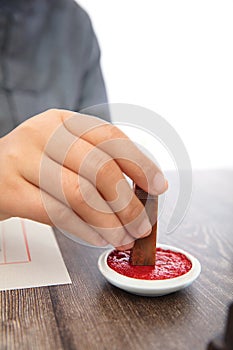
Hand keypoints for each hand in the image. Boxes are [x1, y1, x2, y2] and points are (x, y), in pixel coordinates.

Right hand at [0, 109, 167, 248]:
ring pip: (80, 193)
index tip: (158, 186)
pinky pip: (56, 214)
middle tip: (141, 226)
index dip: (140, 163)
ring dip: (109, 222)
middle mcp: (42, 134)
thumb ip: (97, 164)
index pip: (110, 137)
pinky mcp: (7, 190)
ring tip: (123, 238)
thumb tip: (142, 191)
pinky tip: (98, 239)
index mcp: (62, 121)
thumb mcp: (64, 154)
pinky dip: (84, 231)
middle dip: (128, 203)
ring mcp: (21, 160)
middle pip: (99, 167)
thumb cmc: (33, 167)